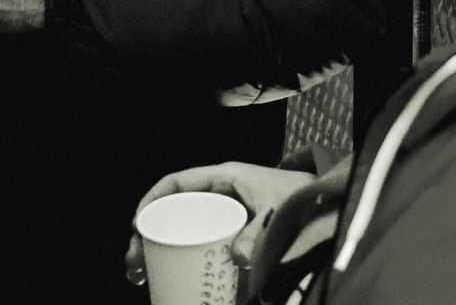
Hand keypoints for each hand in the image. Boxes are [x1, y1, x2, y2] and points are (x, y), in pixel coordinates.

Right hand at [124, 163, 315, 285]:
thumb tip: (239, 258)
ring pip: (181, 229)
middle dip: (148, 235)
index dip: (153, 199)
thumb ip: (258, 233)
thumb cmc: (296, 196)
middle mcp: (217, 195)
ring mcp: (222, 215)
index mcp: (222, 178)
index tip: (137, 223)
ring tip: (141, 275)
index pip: (177, 182)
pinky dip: (181, 258)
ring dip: (159, 250)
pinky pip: (199, 242)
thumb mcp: (275, 211)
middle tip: (134, 261)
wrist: (321, 202)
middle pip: (172, 211)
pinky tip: (169, 276)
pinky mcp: (230, 233)